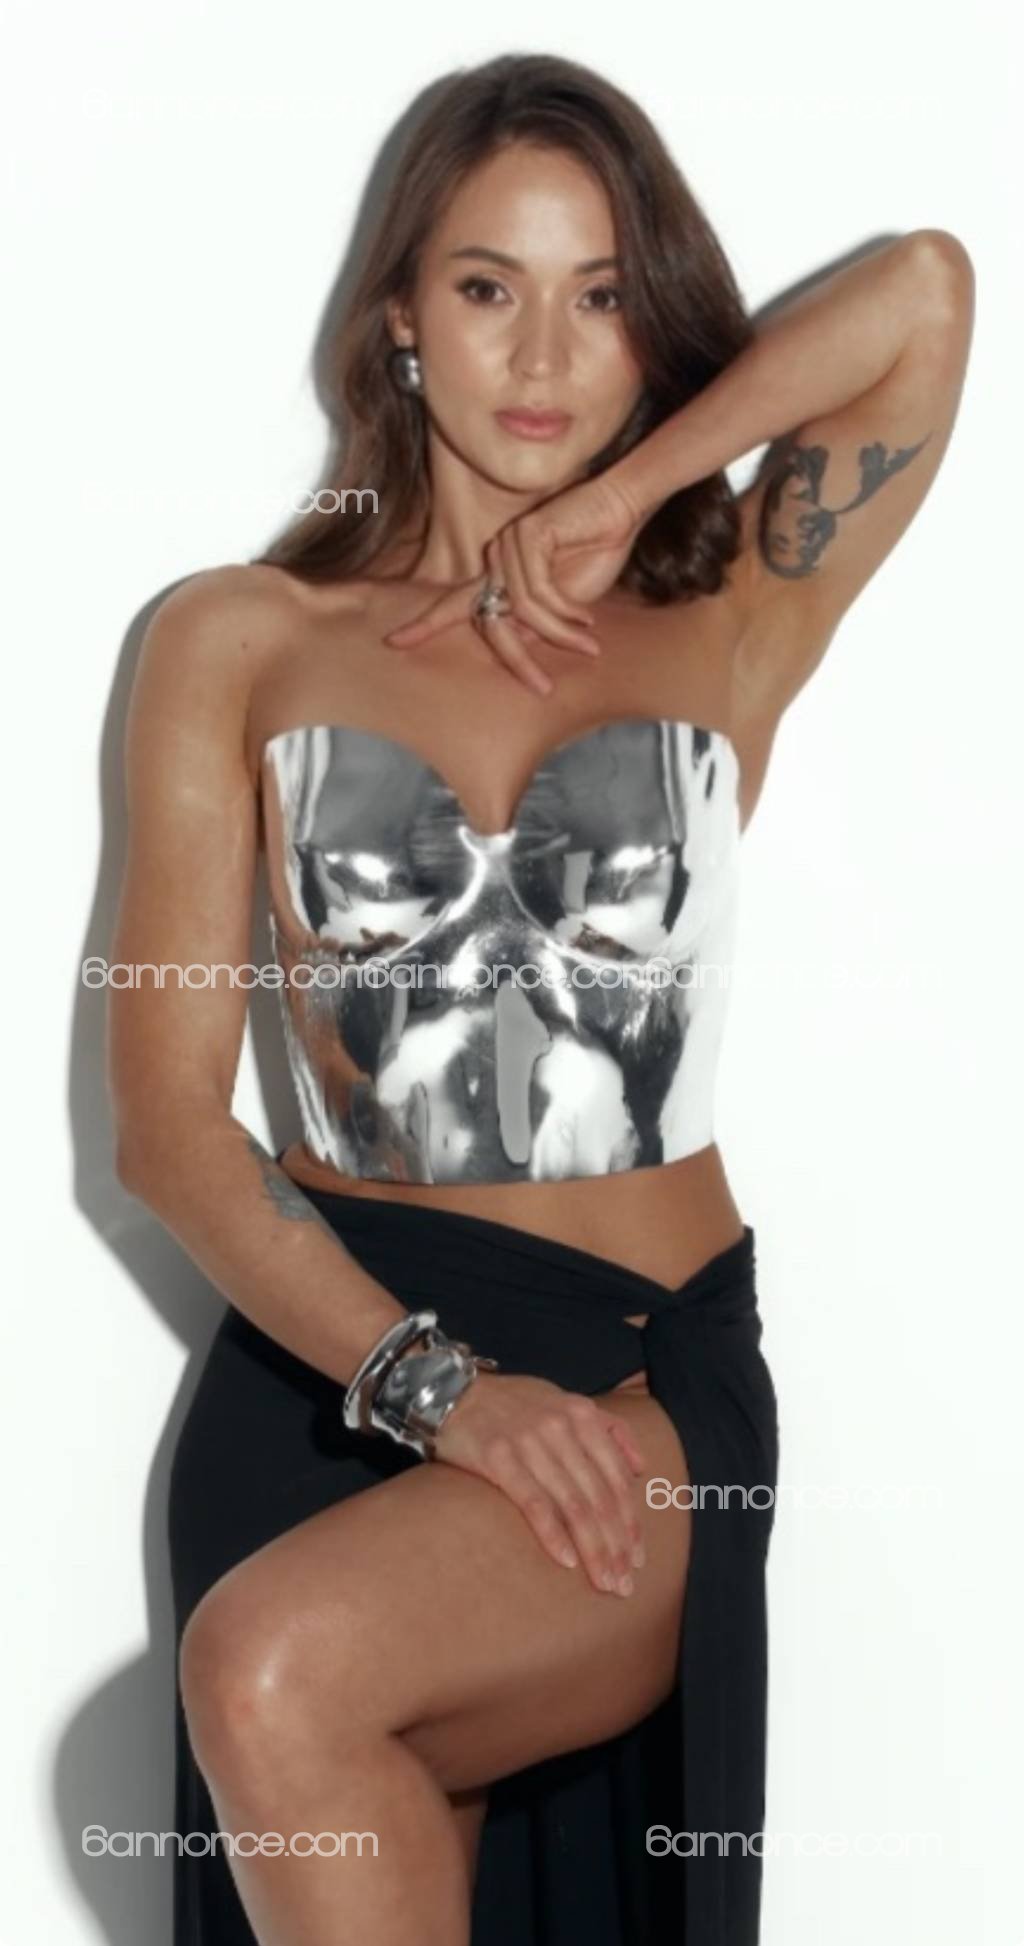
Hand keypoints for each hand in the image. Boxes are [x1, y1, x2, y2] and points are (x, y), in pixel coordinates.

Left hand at [382, 473, 643, 696]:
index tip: (395, 642)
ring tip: (589, 644)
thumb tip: (517, 648)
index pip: (456, 604)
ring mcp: (507, 545)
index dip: (426, 623)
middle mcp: (495, 558)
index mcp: (498, 573)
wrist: (619, 509)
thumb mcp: (560, 600)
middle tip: (541, 687)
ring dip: (559, 634)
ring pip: (520, 612)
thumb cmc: (595, 551)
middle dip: (517, 660)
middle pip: (489, 621)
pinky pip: (537, 593)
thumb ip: (533, 621)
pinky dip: (564, 612)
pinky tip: (586, 618)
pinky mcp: (526, 535)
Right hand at [432, 1369, 647, 1595]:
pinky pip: (533, 1502)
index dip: (631, 1522)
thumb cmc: (513, 1402)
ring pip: (573, 1505)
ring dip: (593, 1549)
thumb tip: (641, 1468)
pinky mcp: (498, 1458)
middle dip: (616, 1545)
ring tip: (604, 1581)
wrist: (451, 1391)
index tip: (638, 1557)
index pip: (617, 1478)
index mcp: (582, 1415)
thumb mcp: (565, 1400)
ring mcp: (530, 1442)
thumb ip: (607, 1427)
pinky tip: (567, 1561)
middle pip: (599, 1497)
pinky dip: (553, 1534)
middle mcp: (561, 1427)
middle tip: (625, 1584)